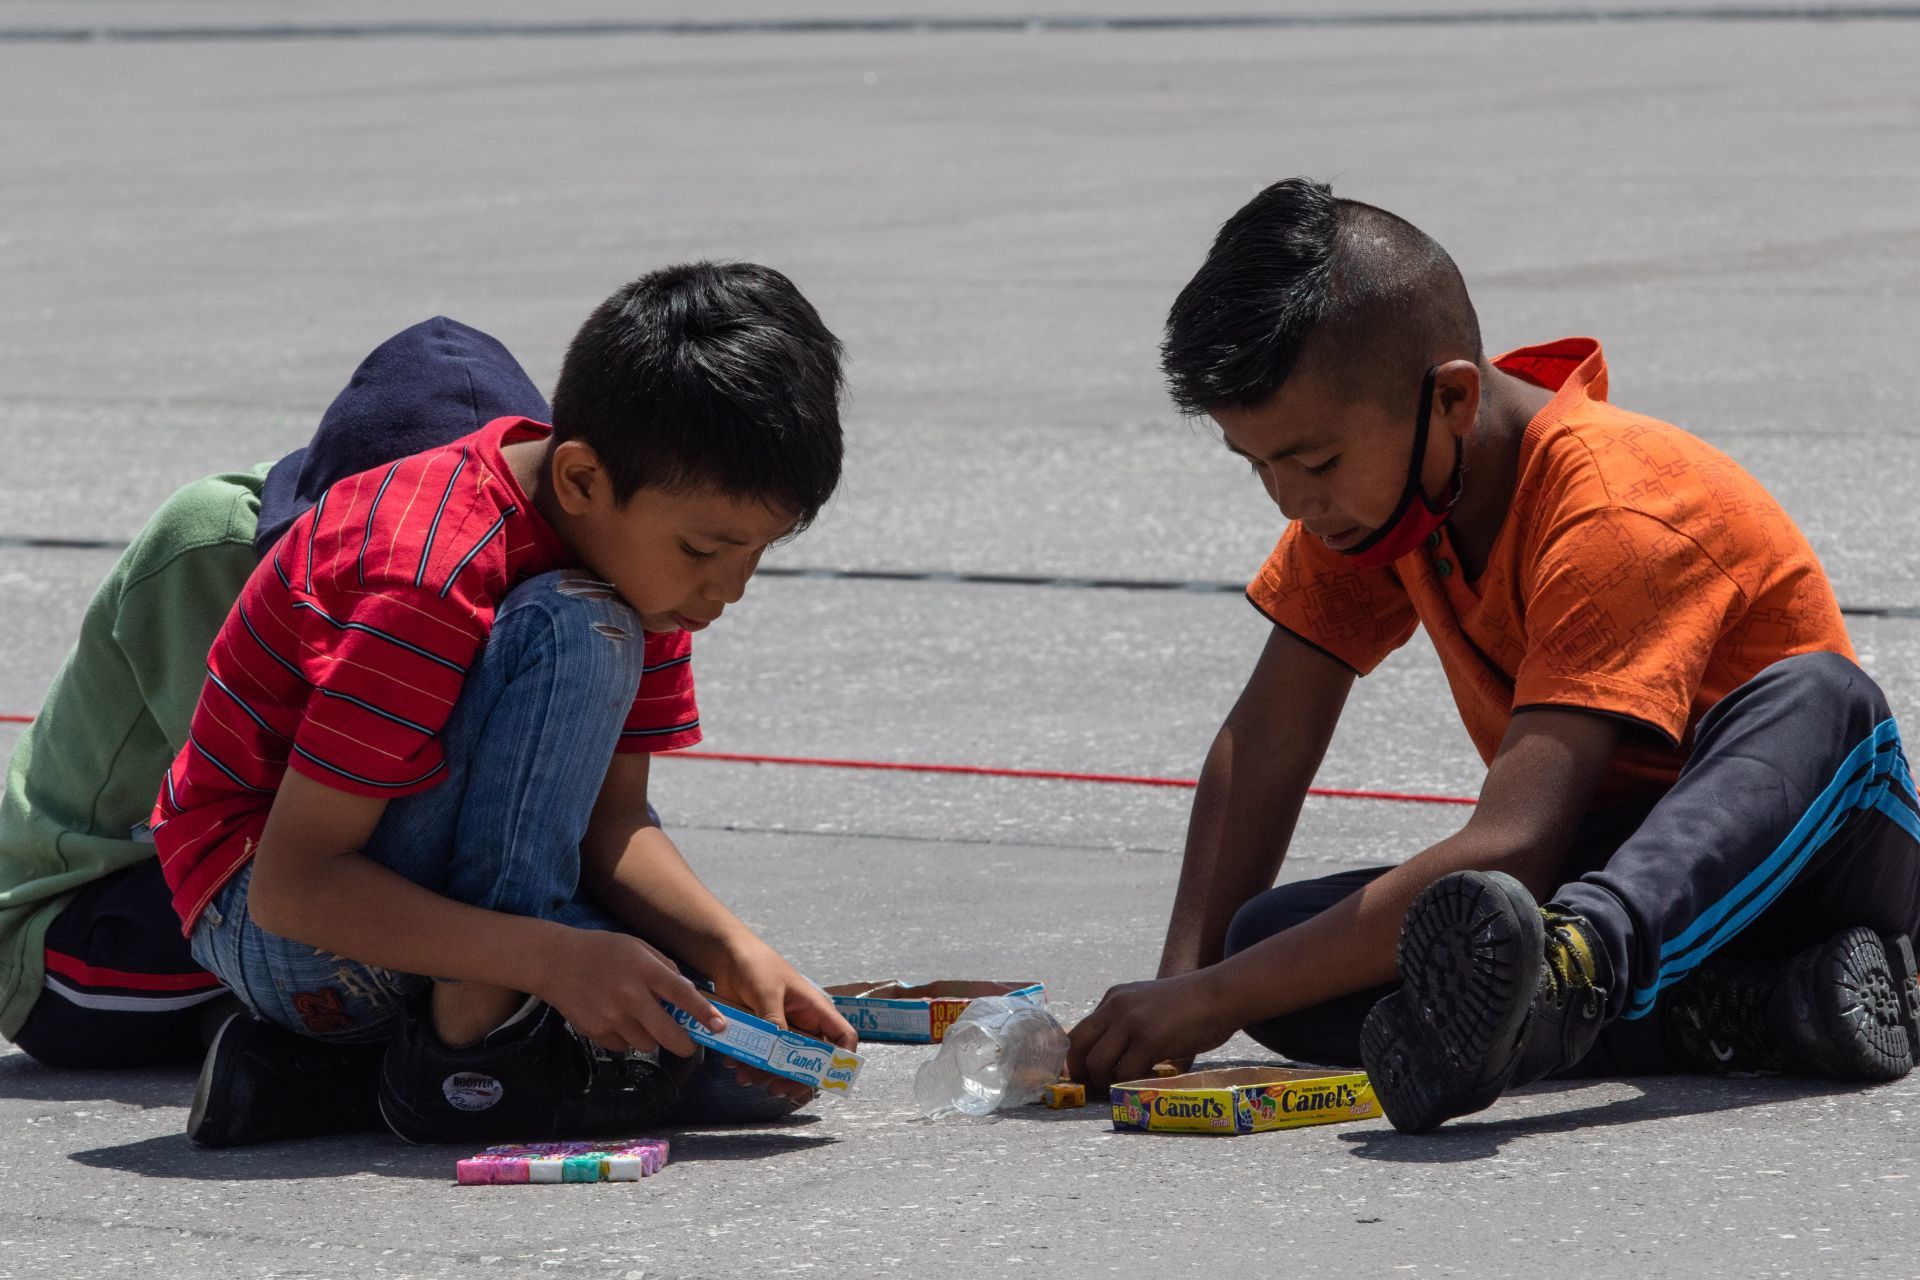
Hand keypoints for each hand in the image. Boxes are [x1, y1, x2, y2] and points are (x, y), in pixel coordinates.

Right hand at [536, 927, 723, 1057]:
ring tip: (642, 1020)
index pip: (681, 994)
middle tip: (690, 1045)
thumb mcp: (638, 947)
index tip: (719, 1026)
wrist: (554, 962)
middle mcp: (628, 996)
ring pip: (646, 1044)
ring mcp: (610, 1017)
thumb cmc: (602, 950)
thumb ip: (664, 968)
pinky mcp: (595, 1031)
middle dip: (685, 1045)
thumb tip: (689, 994)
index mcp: (643, 969)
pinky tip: (619, 1019)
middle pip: (667, 1033)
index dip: (703, 1013)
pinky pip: (624, 1046)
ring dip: (652, 1037)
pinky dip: (628, 1038)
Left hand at [711, 937, 859, 1102]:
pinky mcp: (763, 1036)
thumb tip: (777, 1047)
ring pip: (784, 1065)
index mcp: (815, 1010)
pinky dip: (750, 1066)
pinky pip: (762, 1059)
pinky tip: (733, 1063)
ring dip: (765, 1074)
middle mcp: (803, 1025)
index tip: (826, 1078)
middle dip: (793, 1078)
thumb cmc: (756, 964)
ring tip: (742, 1075)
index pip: (843, 1037)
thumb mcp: (767, 990)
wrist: (727, 957)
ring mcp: (783, 1033)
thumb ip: (773, 1018)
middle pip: (812, 1062)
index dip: (842, 1059)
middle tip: (773, 1087)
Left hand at [1066, 969, 1241, 1091]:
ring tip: (1123, 1087)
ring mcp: (1130, 1022)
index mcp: (1113, 998)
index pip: (1078, 1033)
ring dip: (1105, 1082)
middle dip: (1081, 1074)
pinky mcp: (1148, 1038)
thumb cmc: (1192, 1005)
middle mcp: (1115, 1006)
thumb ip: (1130, 1026)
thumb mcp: (1149, 1006)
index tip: (1084, 1078)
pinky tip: (1147, 1081)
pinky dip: (1132, 1084)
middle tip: (1096, 1090)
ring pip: (1097, 1063)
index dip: (1076, 1060)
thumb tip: (1115, 1063)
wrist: (1221, 994)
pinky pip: (1126, 1072)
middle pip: (1078, 1048)